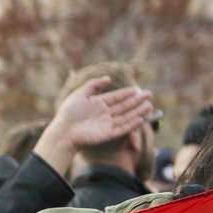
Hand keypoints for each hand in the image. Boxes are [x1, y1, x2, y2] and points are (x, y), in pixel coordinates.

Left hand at [35, 75, 157, 178]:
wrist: (64, 131)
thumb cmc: (69, 112)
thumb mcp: (80, 94)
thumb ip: (94, 85)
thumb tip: (108, 78)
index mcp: (97, 104)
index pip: (115, 97)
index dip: (126, 93)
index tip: (137, 89)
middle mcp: (104, 114)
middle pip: (123, 106)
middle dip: (136, 101)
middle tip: (148, 94)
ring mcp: (106, 124)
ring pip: (126, 117)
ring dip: (138, 111)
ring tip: (149, 105)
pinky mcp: (107, 134)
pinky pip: (122, 128)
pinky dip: (132, 124)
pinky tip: (140, 118)